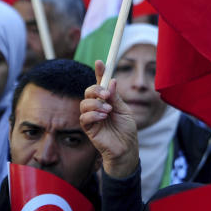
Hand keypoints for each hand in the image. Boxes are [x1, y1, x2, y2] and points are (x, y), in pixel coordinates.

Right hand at [80, 60, 139, 178]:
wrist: (126, 148)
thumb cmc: (126, 129)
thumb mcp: (124, 110)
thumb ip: (116, 97)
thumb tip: (111, 81)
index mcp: (107, 100)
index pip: (100, 83)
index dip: (99, 72)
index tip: (100, 61)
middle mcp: (97, 106)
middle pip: (89, 91)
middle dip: (96, 89)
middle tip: (106, 94)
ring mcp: (92, 117)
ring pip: (84, 103)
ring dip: (96, 104)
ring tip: (108, 110)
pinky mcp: (89, 128)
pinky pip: (84, 117)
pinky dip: (93, 114)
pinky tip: (103, 117)